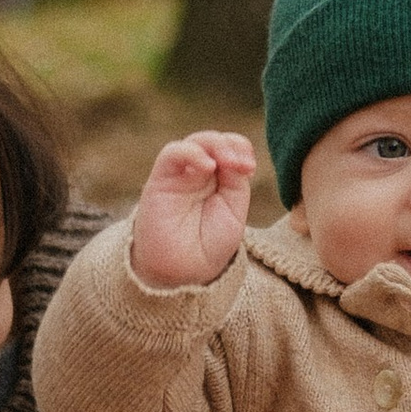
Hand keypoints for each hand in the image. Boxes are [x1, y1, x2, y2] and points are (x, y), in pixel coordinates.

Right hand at [131, 130, 257, 286]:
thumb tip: (232, 157)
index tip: (250, 169)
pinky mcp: (160, 179)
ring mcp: (180, 175)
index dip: (242, 149)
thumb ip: (235, 181)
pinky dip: (192, 152)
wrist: (183, 271)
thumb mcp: (233, 211)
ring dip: (216, 145)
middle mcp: (198, 173)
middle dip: (232, 146)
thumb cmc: (208, 245)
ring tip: (228, 164)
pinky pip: (173, 153)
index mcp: (219, 179)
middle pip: (215, 140)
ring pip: (195, 141)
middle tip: (243, 166)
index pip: (231, 147)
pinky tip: (207, 166)